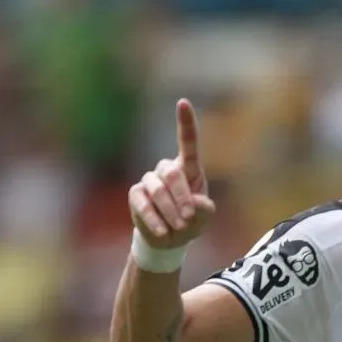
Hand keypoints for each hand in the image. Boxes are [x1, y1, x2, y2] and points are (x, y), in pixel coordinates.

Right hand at [129, 99, 216, 248]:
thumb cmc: (191, 221)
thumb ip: (204, 208)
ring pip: (157, 190)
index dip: (185, 123)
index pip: (188, 142)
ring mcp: (150, 181)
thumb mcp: (204, 216)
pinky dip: (154, 219)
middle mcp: (167, 170)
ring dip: (170, 211)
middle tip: (188, 218)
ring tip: (179, 227)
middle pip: (173, 174)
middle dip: (182, 198)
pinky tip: (163, 231)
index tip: (183, 102)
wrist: (170, 238)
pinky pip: (142, 204)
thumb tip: (194, 204)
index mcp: (188, 168)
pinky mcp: (136, 195)